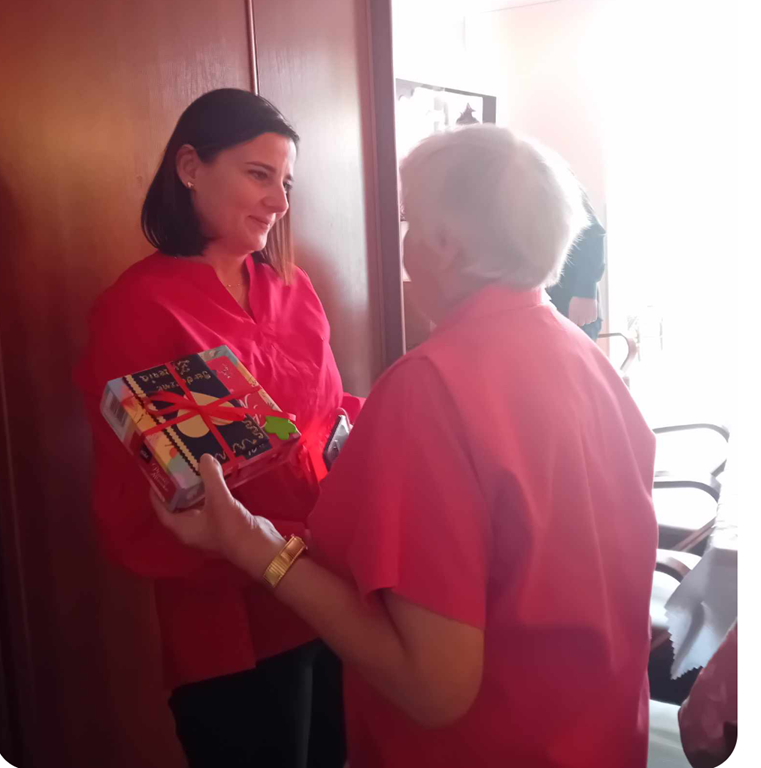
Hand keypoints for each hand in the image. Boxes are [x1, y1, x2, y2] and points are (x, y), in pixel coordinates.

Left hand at [152, 454, 284, 578]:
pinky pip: (212, 507)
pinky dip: (211, 494)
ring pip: (197, 507)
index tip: (156, 477)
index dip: (157, 495)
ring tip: (195, 470)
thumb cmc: (230, 527)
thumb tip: (204, 457)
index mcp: (183, 528)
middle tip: (177, 468)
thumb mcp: (218, 499)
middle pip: (179, 508)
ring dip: (196, 491)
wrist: (257, 546)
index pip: (163, 511)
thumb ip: (210, 476)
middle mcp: (193, 530)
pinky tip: (216, 480)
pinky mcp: (224, 524)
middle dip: (177, 489)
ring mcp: (209, 529)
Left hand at [568, 297, 597, 326]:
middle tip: (582, 316)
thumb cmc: (578, 298)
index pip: (574, 323)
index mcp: (573, 314)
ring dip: (587, 319)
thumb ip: (572, 314)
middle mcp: (580, 316)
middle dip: (581, 321)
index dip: (576, 321)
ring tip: (587, 313)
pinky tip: (591, 312)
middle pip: (581, 324)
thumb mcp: (572, 306)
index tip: (576, 319)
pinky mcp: (594, 313)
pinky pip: (593, 319)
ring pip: (587, 322)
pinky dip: (593, 317)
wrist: (585, 291)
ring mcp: (587, 315)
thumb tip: (573, 320)